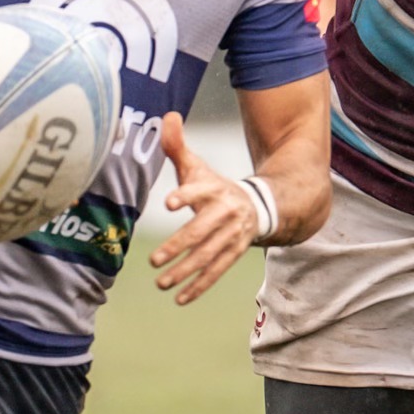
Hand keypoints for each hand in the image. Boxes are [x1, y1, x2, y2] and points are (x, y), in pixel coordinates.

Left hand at [148, 113, 260, 304]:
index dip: (186, 196)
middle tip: (154, 260)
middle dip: (178, 247)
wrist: (258, 205)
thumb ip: (178, 145)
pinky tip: (180, 298)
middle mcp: (225, 213)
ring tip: (161, 282)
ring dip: (185, 272)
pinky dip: (199, 286)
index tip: (169, 203)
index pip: (199, 191)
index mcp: (214, 189)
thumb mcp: (198, 166)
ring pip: (208, 256)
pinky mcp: (235, 253)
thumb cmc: (215, 187)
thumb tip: (167, 116)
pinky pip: (217, 272)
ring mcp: (232, 235)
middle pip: (201, 231)